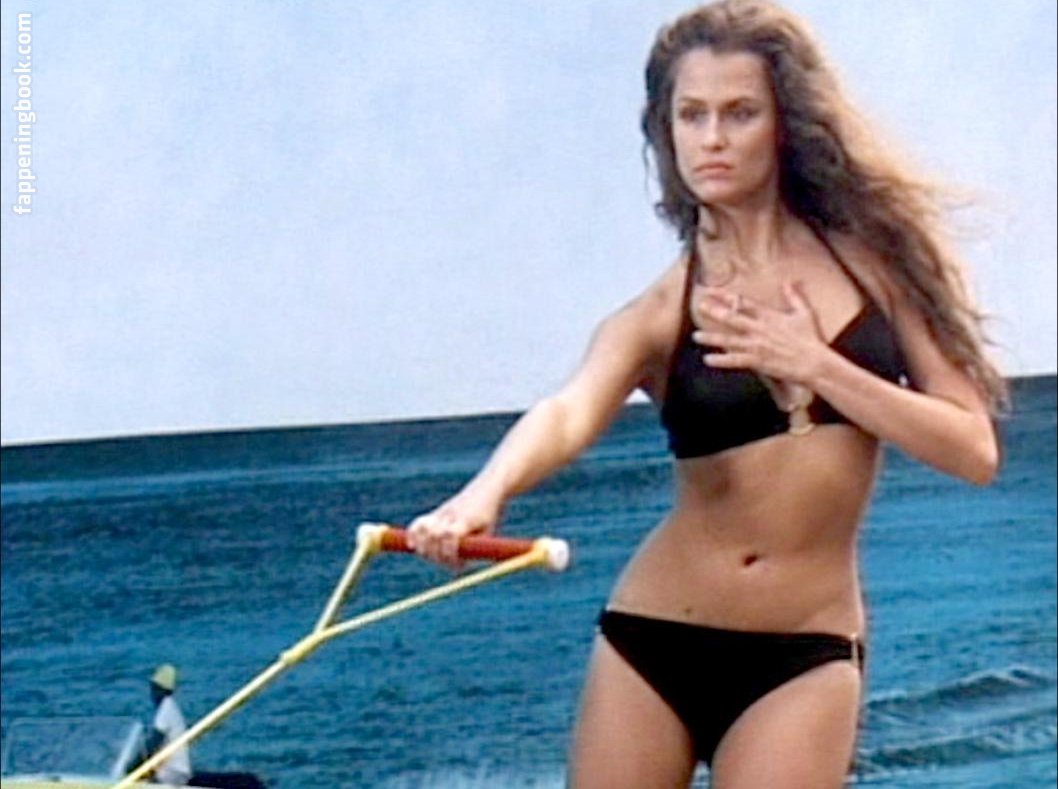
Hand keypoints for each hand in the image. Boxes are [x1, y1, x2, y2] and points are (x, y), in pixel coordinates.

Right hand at [406, 487, 500, 568]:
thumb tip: (458, 568)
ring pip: (423, 527)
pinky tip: (412, 545)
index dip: (449, 551)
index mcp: (466, 520)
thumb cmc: (489, 515)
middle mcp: (451, 515)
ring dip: (422, 545)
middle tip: (443, 562)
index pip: (450, 535)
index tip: (455, 565)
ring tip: (427, 555)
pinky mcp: (436, 513)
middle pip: (434, 534)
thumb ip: (474, 549)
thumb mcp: (488, 532)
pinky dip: (412, 533)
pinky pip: (419, 522)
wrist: (486, 489)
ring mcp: (441, 513)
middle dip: (436, 553)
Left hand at [691, 281, 826, 384]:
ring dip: (711, 338)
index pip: (744, 303)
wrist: (814, 363)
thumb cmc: (811, 339)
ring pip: (729, 340)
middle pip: (732, 318)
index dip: (726, 296)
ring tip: (696, 336)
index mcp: (769, 316)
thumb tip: (789, 282)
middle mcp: (760, 329)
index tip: (712, 291)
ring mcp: (757, 346)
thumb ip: (794, 297)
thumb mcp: (804, 313)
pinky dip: (721, 360)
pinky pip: (735, 361)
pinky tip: (708, 359)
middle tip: (700, 306)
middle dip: (714, 312)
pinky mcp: (758, 361)